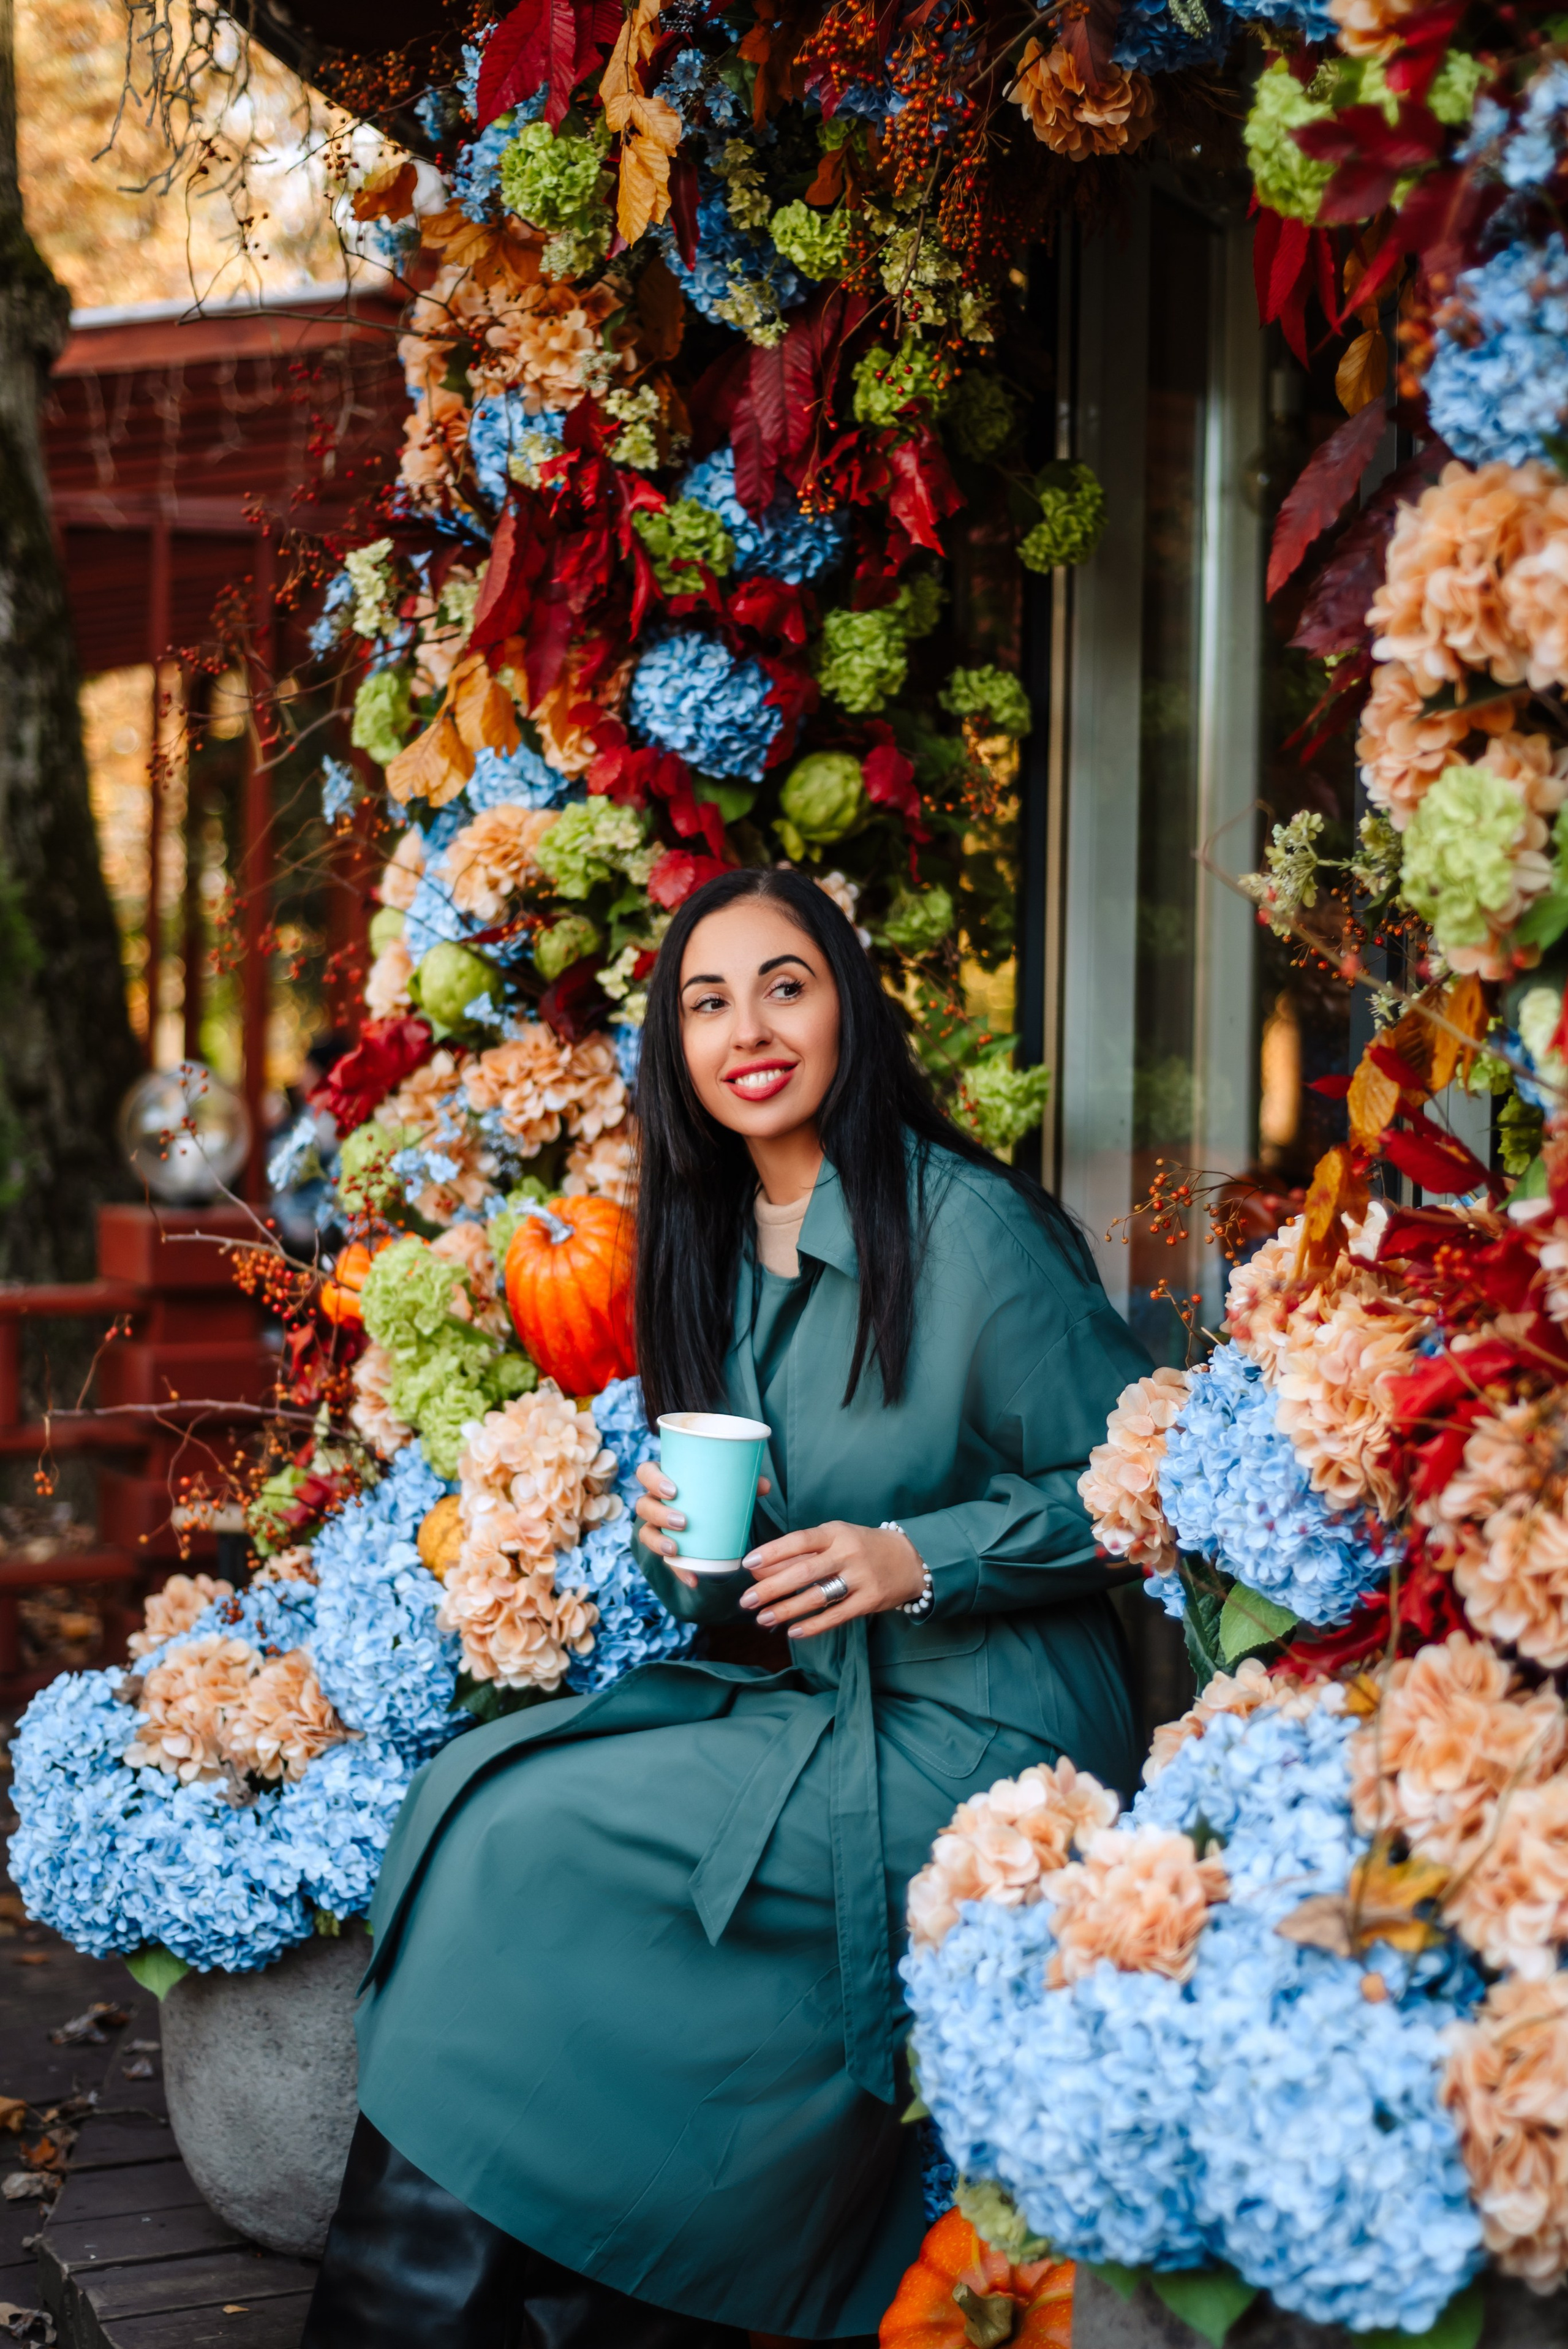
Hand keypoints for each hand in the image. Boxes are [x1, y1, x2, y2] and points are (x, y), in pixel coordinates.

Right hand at [634, 1460, 773, 1590]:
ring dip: (658, 1542)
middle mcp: (653, 1501)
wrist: (709, 1513)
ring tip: (675, 1549)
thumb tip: (764, 1486)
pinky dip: (679, 1570)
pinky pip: (665, 1559)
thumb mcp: (725, 1485)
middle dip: (659, 1515)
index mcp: (662, 1478)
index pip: (645, 1472)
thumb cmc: (712, 1490)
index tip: (673, 1490)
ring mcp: (655, 1525)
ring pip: (646, 1533)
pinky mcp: (665, 1545)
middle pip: (643, 1505)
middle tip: (683, 1522)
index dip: (653, 1480)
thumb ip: (744, 1484)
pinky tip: (692, 1579)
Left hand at [737, 1520, 924, 1638]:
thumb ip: (802, 1553)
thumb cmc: (862, 1547)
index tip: (748, 1564)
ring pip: (817, 1596)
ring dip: (786, 1610)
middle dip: (771, 1588)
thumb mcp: (835, 1539)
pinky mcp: (870, 1600)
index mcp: (836, 1533)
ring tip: (763, 1619)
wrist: (911, 1559)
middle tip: (746, 1601)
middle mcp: (847, 1553)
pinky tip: (793, 1632)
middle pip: (803, 1572)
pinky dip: (814, 1626)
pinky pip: (837, 1615)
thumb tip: (761, 1569)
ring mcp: (860, 1578)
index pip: (799, 1540)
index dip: (772, 1552)